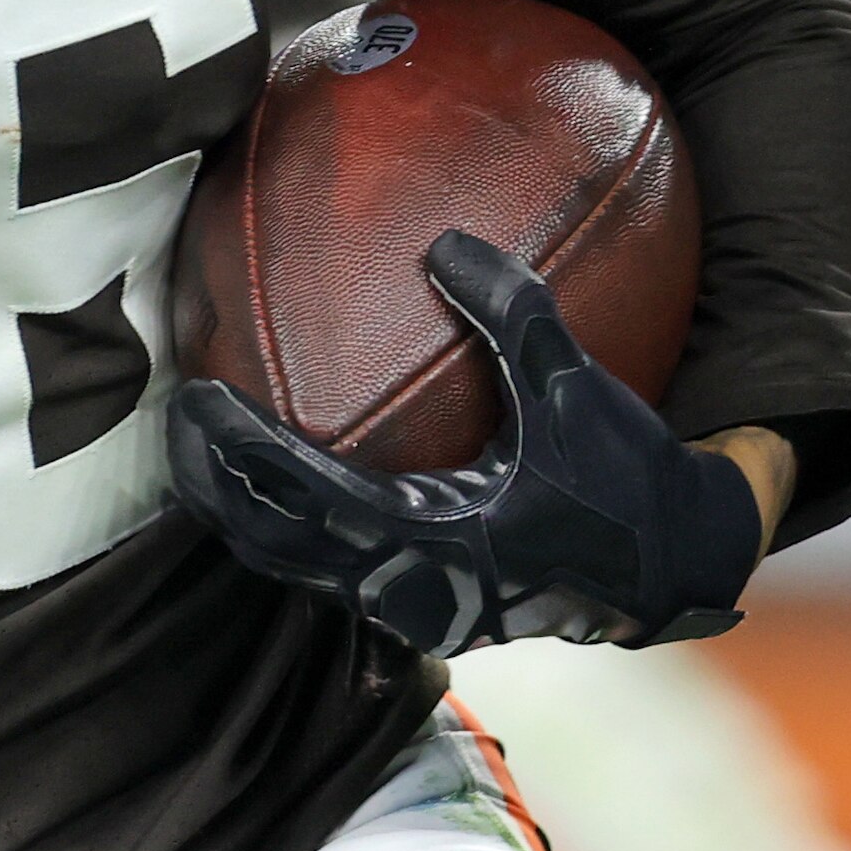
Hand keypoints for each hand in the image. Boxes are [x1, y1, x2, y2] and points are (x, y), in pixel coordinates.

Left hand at [166, 232, 768, 653]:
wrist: (675, 568)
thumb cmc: (630, 482)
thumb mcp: (577, 390)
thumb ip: (514, 315)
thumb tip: (445, 243)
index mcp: (442, 544)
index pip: (307, 500)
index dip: (241, 454)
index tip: (196, 398)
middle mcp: (414, 589)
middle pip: (273, 546)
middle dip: (212, 487)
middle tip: (175, 415)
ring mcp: (414, 606)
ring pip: (295, 566)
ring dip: (242, 510)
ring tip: (201, 445)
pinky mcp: (423, 604)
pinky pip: (329, 566)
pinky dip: (287, 522)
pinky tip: (272, 473)